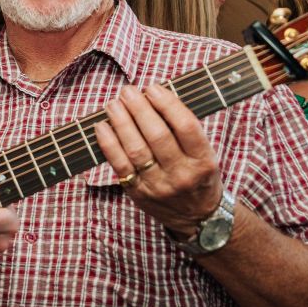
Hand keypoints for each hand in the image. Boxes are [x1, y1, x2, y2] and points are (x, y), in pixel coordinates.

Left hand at [93, 84, 222, 233]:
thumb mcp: (205, 154)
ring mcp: (159, 186)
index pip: (186, 126)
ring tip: (113, 104)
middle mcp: (182, 174)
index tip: (153, 89)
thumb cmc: (199, 176)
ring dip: (121, 122)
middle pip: (158, 135)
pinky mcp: (138, 193)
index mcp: (203, 161)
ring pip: (136, 149)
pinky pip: (120, 166)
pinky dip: (108, 144)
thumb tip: (154, 96)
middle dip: (139, 109)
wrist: (197, 218)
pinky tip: (102, 126)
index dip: (168, 104)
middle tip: (128, 91)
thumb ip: (184, 130)